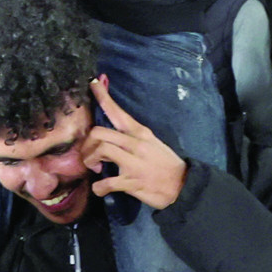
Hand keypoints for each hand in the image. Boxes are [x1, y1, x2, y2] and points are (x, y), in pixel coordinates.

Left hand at [81, 75, 187, 208]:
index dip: (102, 97)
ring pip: (101, 150)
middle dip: (88, 144)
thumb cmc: (165, 163)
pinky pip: (106, 183)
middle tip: (89, 155)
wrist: (183, 185)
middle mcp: (135, 145)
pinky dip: (98, 188)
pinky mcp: (132, 182)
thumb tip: (111, 131)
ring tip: (95, 169)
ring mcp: (133, 164)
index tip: (92, 83)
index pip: (117, 111)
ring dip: (90, 161)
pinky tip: (101, 188)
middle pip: (100, 132)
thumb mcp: (151, 142)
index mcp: (140, 132)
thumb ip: (131, 135)